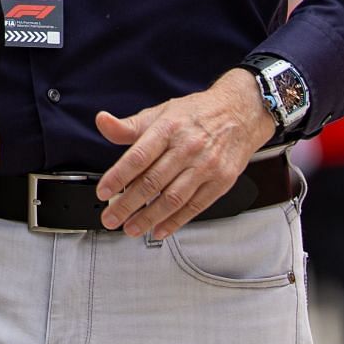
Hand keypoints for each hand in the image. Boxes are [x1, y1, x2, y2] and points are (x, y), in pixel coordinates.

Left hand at [93, 69, 272, 238]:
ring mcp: (206, 166)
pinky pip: (196, 206)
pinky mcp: (221, 181)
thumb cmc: (196, 114)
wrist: (240, 113)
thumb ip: (129, 126)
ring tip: (131, 228)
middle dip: (128, 204)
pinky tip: (160, 230)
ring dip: (149, 217)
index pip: (138, 156)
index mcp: (168, 129)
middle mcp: (188, 148)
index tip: (103, 192)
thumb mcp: (160, 113)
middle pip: (153, 182)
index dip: (118, 176)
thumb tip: (102, 122)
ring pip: (173, 198)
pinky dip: (176, 222)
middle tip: (111, 218)